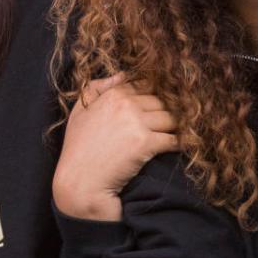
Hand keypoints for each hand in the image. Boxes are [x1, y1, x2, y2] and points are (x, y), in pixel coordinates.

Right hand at [53, 74, 179, 220]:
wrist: (80, 182)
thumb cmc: (78, 149)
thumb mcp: (79, 112)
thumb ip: (96, 88)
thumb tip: (122, 74)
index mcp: (112, 95)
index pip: (146, 86)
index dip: (155, 96)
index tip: (159, 107)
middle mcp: (126, 104)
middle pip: (162, 101)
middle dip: (168, 112)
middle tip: (171, 124)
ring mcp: (137, 123)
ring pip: (171, 118)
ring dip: (176, 127)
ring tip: (176, 135)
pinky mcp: (146, 144)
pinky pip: (174, 139)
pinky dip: (179, 144)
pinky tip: (178, 148)